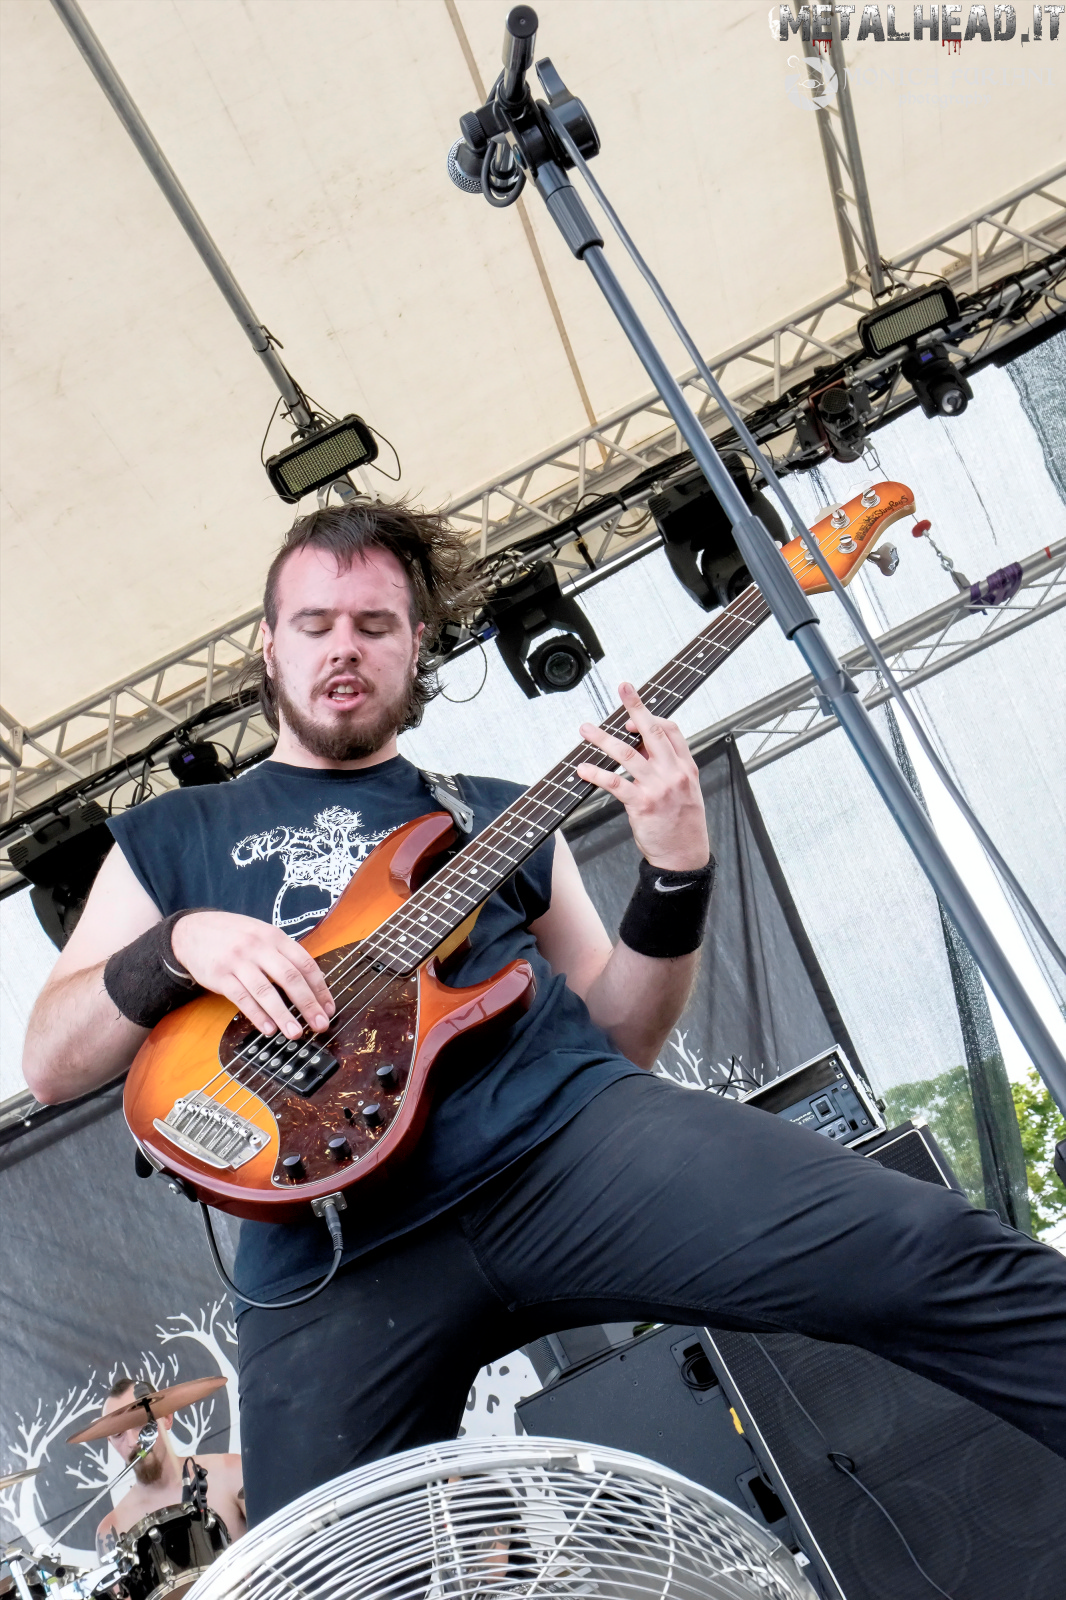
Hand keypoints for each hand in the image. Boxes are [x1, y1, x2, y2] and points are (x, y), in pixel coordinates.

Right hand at [171, 911, 334, 1038]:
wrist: (192, 931)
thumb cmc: (234, 936)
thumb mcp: (262, 934)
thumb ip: (284, 955)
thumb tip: (312, 985)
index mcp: (274, 936)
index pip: (305, 963)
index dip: (320, 988)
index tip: (328, 1008)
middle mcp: (258, 947)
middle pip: (290, 978)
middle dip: (308, 1004)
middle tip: (320, 1025)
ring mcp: (238, 961)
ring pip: (266, 991)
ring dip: (283, 1015)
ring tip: (295, 1033)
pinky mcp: (220, 975)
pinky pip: (242, 998)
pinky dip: (257, 1015)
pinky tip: (269, 1029)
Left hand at [576, 684, 709, 870]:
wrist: (684, 857)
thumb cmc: (682, 824)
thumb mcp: (684, 791)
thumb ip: (666, 767)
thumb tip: (639, 748)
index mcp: (686, 767)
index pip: (670, 730)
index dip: (651, 717)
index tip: (630, 716)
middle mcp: (673, 773)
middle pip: (652, 731)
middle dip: (635, 707)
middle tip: (622, 688)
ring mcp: (658, 788)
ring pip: (627, 754)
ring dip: (603, 739)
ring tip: (586, 729)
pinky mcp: (641, 805)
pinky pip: (614, 784)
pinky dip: (595, 774)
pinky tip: (582, 769)